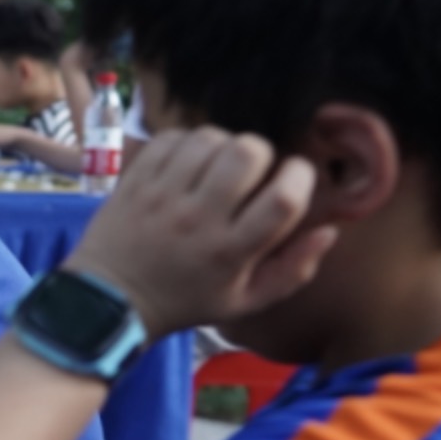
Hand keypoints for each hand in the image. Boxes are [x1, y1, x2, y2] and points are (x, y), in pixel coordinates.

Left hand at [63, 127, 334, 339]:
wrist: (109, 300)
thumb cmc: (186, 300)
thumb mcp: (246, 301)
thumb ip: (294, 270)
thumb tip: (330, 231)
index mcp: (231, 251)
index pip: (282, 200)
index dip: (300, 176)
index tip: (296, 175)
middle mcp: (197, 219)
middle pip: (246, 154)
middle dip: (261, 152)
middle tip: (253, 170)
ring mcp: (161, 197)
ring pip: (208, 139)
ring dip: (224, 143)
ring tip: (219, 164)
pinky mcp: (134, 181)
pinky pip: (170, 138)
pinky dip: (187, 141)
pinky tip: (189, 161)